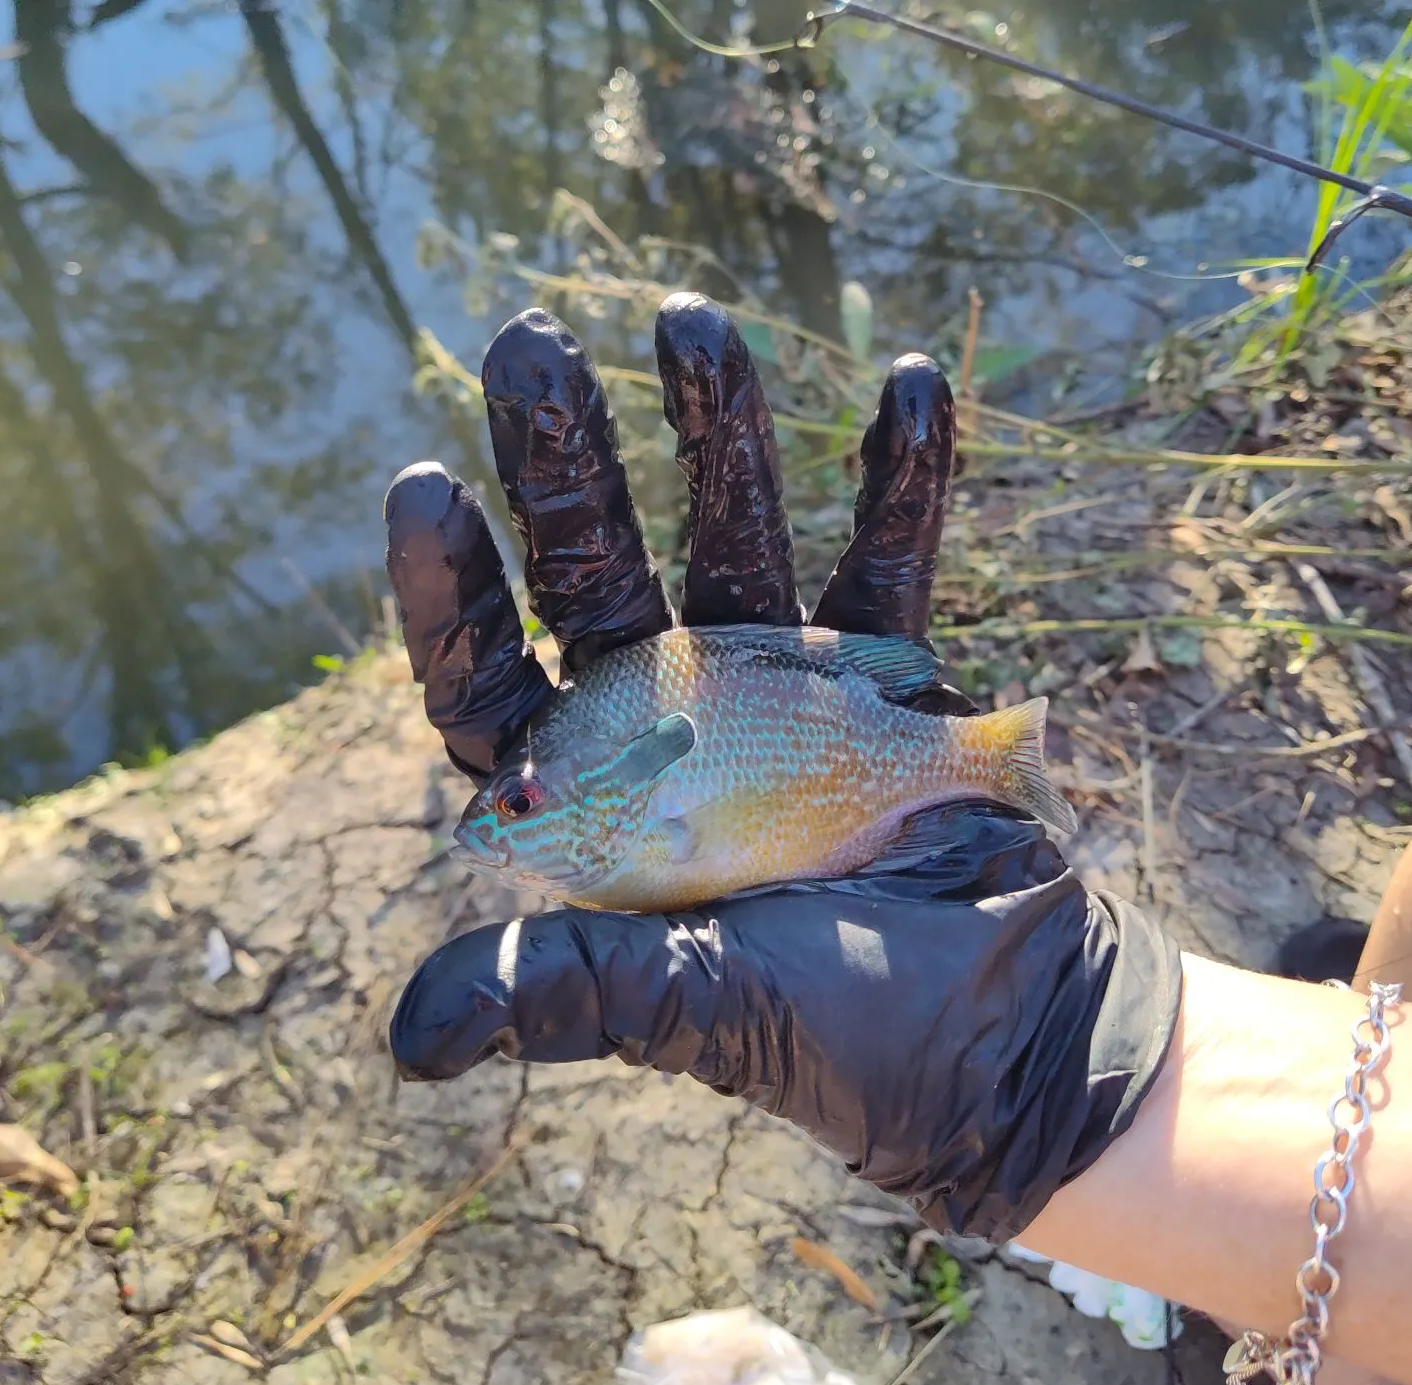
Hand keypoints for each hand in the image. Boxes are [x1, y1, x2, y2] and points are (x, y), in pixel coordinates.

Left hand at [383, 294, 1180, 1242]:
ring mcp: (776, 685)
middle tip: (526, 341)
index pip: (492, 682)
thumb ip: (569, 992)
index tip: (421, 481)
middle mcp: (672, 722)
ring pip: (734, 532)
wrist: (1003, 1033)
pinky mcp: (883, 672)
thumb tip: (408, 1042)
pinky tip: (912, 381)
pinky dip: (903, 480)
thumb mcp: (695, 1009)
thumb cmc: (843, 1037)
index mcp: (598, 799)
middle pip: (596, 569)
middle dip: (564, 463)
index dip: (448, 594)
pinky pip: (890, 557)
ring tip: (691, 315)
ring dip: (720, 431)